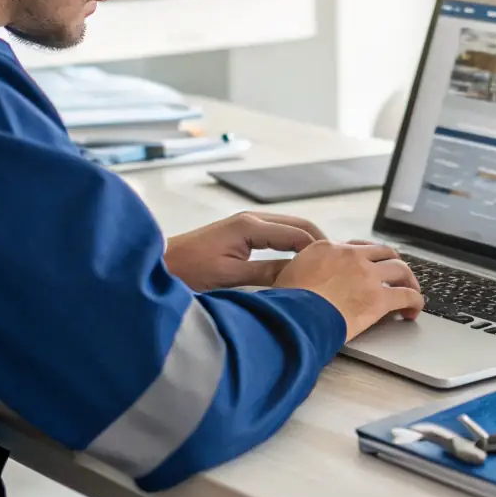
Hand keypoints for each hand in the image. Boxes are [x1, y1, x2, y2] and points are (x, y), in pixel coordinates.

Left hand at [163, 212, 325, 291]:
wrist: (160, 264)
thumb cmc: (188, 270)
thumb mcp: (230, 276)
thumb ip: (266, 274)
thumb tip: (299, 277)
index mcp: (250, 226)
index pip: (296, 234)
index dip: (317, 250)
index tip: (335, 266)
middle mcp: (251, 219)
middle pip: (297, 225)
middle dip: (317, 242)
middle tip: (335, 264)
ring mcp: (246, 224)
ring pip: (288, 229)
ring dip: (305, 243)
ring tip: (321, 265)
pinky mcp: (241, 232)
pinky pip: (276, 235)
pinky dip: (291, 245)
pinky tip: (297, 261)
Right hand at [274, 241, 424, 340]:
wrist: (294, 317)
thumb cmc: (285, 303)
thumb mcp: (286, 275)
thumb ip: (300, 270)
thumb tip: (299, 278)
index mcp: (327, 248)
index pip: (354, 247)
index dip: (365, 257)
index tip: (368, 266)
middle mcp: (350, 256)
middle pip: (383, 252)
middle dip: (392, 263)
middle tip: (396, 275)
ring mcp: (367, 275)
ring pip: (400, 269)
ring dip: (409, 280)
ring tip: (410, 292)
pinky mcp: (379, 298)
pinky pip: (407, 295)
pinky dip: (415, 301)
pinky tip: (413, 310)